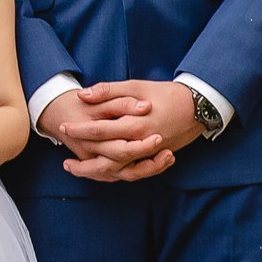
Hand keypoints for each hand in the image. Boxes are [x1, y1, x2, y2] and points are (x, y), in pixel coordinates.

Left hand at [38, 86, 174, 182]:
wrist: (197, 108)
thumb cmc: (165, 94)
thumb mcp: (136, 86)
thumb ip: (108, 91)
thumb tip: (82, 95)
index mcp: (135, 124)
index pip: (100, 130)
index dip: (79, 130)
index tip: (64, 127)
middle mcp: (142, 143)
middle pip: (107, 158)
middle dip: (84, 160)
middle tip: (64, 159)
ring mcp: (150, 155)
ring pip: (119, 172)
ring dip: (95, 173)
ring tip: (76, 170)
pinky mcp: (154, 159)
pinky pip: (132, 173)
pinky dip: (114, 175)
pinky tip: (99, 172)